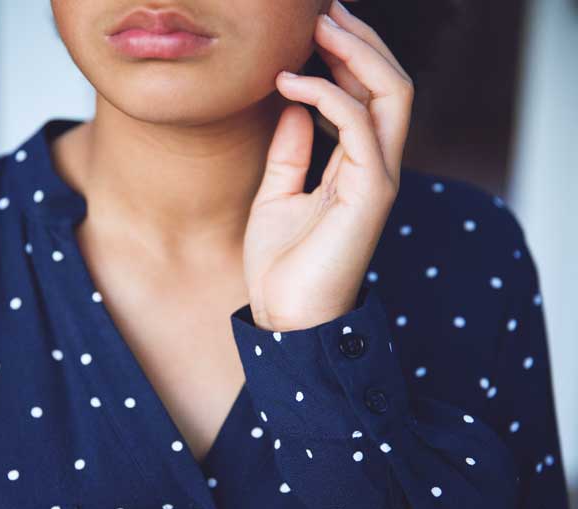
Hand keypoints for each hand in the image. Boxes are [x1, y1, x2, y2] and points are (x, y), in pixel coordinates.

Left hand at [243, 0, 413, 330]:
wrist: (285, 318)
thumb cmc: (281, 263)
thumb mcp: (277, 192)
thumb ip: (290, 148)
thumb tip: (292, 101)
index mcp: (357, 166)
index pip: (369, 94)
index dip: (347, 54)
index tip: (312, 25)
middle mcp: (376, 166)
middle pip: (389, 83)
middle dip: (359, 39)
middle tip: (321, 8)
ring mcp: (379, 178)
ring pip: (391, 93)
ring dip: (356, 50)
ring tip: (317, 23)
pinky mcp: (371, 193)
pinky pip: (358, 125)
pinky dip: (326, 93)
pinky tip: (289, 82)